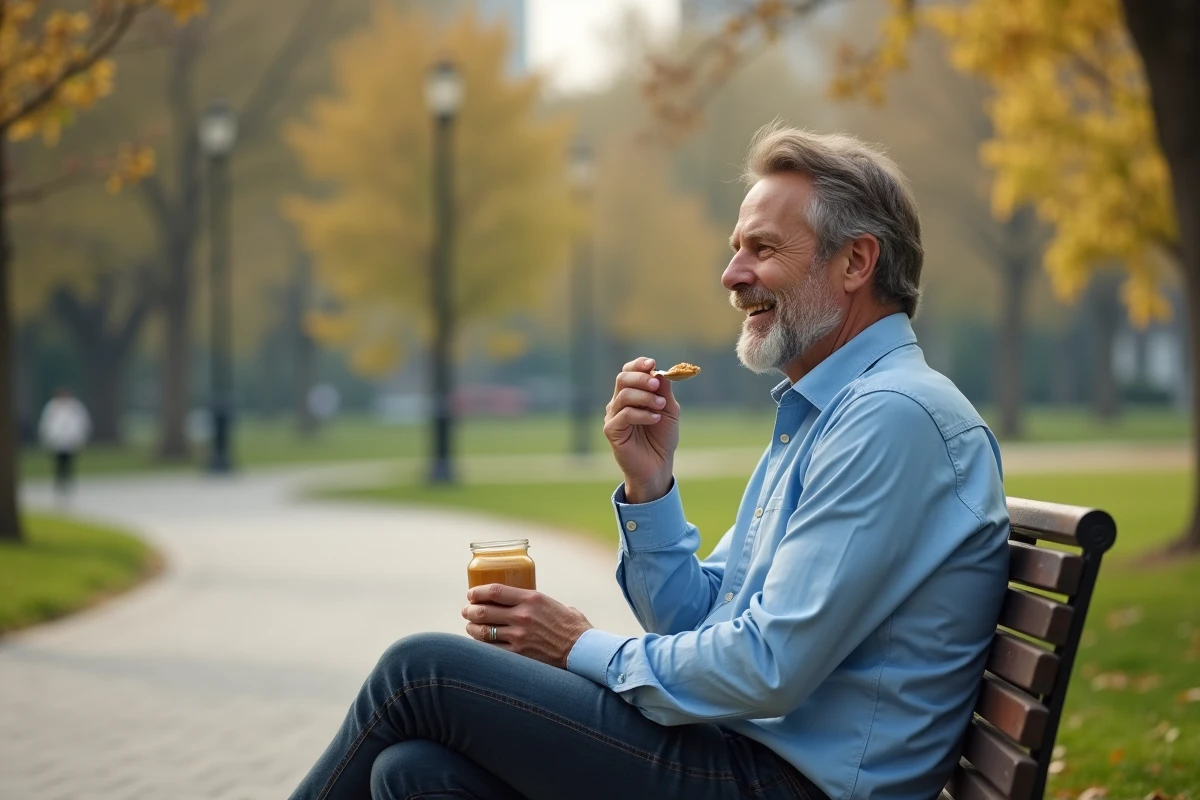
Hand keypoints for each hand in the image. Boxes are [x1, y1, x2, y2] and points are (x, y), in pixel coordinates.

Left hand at [462, 584, 592, 667]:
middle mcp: (523, 616)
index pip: (495, 591)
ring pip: (484, 631)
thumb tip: (526, 602)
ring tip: (470, 626)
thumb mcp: (555, 605)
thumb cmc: (573, 627)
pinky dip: (482, 646)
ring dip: (472, 628)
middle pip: (484, 611)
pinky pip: (492, 650)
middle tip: (466, 611)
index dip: (478, 592)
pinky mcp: (519, 655)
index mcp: (531, 598)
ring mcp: (520, 636)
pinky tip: (480, 644)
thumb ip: (538, 603)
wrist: (583, 650)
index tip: (471, 594)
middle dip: (470, 610)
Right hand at [604, 357, 679, 502]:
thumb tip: (660, 372)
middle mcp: (618, 402)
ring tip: (660, 406)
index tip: (652, 364)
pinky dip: (642, 414)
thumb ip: (664, 391)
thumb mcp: (668, 410)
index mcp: (631, 394)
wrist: (658, 465)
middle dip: (641, 378)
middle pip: (622, 379)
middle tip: (657, 384)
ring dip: (645, 397)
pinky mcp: (612, 430)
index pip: (628, 372)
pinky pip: (625, 415)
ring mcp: (613, 416)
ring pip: (623, 395)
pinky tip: (655, 419)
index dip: (638, 365)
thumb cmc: (662, 437)